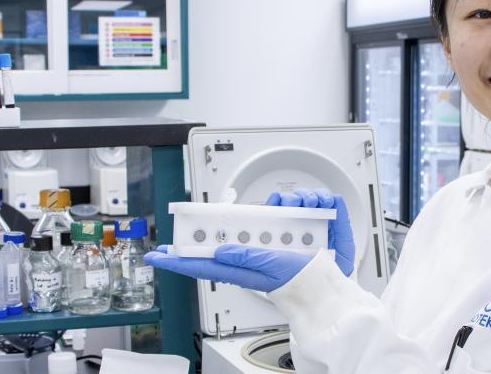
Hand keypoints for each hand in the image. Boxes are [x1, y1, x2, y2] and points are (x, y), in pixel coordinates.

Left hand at [144, 188, 355, 291]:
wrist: (334, 288)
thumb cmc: (305, 283)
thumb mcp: (274, 269)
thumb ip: (247, 257)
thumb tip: (220, 250)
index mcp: (245, 263)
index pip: (205, 259)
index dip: (179, 258)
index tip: (156, 254)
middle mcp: (258, 248)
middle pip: (242, 223)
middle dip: (259, 208)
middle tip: (269, 205)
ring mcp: (278, 237)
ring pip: (274, 205)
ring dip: (292, 202)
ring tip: (304, 209)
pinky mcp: (299, 228)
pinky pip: (297, 205)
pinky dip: (310, 202)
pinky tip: (317, 207)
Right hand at [265, 188, 354, 276]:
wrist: (322, 291)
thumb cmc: (334, 269)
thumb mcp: (343, 245)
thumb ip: (343, 223)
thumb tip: (337, 200)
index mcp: (322, 221)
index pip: (320, 200)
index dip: (321, 195)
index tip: (324, 201)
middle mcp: (305, 221)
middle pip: (302, 199)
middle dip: (306, 196)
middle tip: (309, 203)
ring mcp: (290, 226)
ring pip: (287, 203)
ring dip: (290, 199)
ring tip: (295, 206)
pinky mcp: (276, 232)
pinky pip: (270, 213)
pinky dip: (272, 204)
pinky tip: (276, 205)